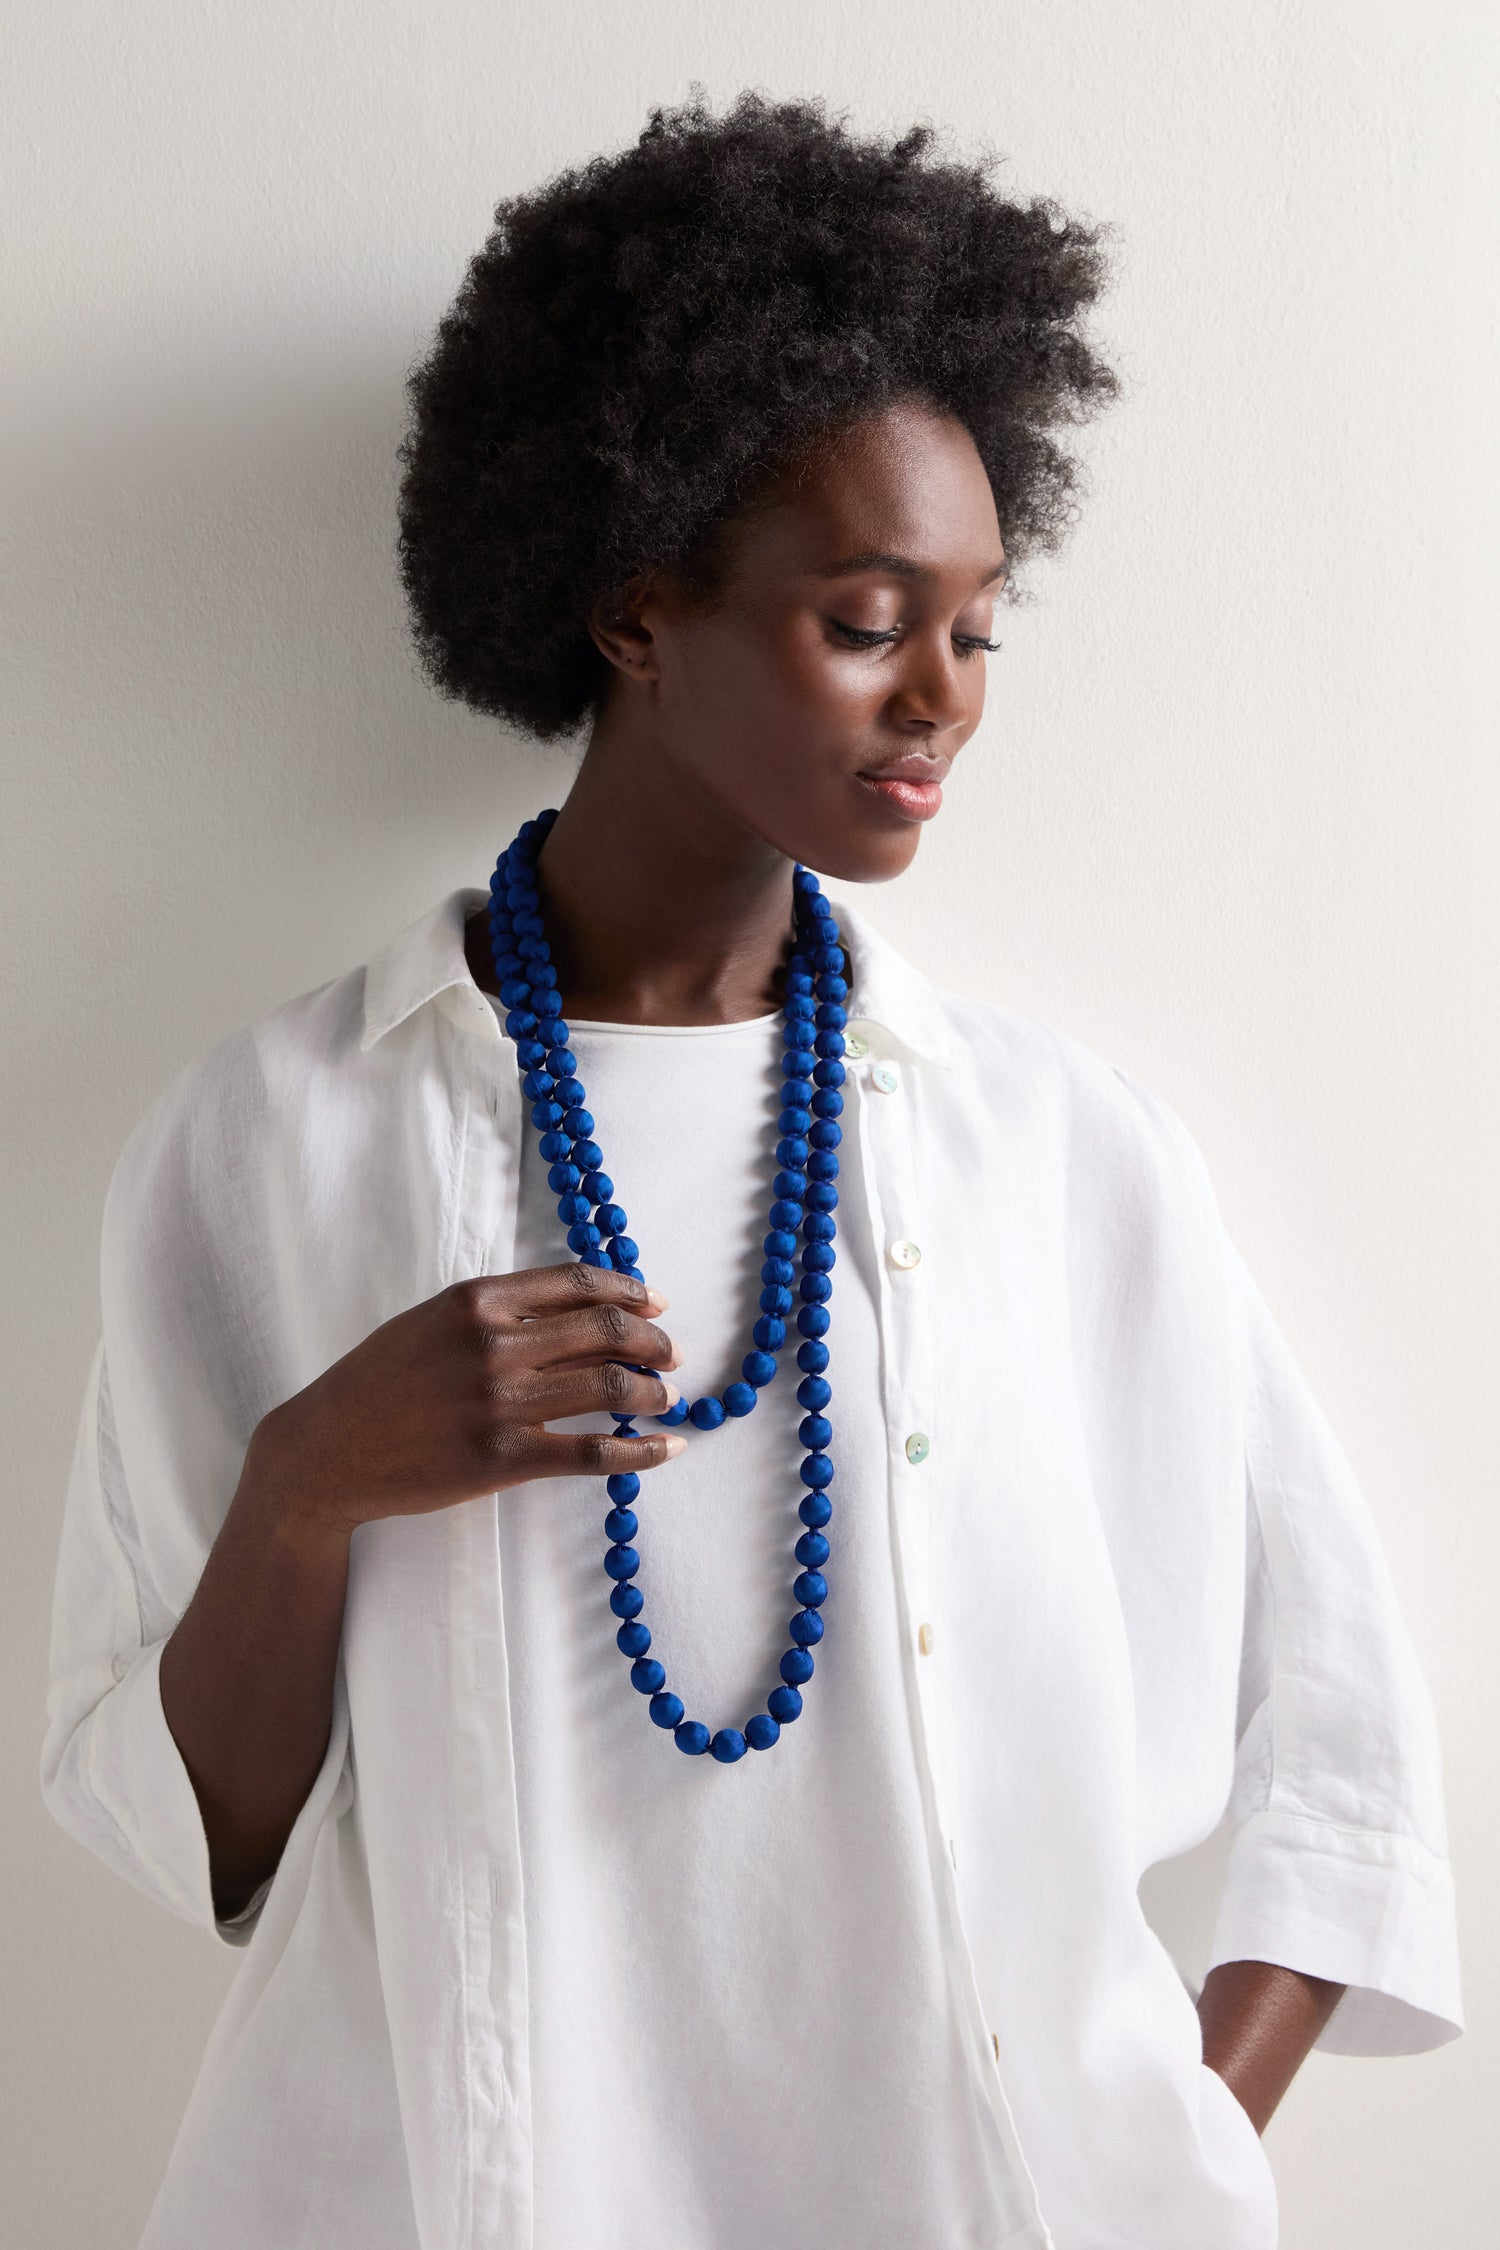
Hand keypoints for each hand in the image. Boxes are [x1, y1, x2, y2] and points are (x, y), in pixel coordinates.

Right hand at [243, 1262, 683, 1548]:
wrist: (326, 1450)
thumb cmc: (378, 1384)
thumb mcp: (431, 1322)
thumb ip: (496, 1309)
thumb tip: (576, 1307)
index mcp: (476, 1299)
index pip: (577, 1282)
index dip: (630, 1291)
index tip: (656, 1304)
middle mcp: (492, 1343)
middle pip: (605, 1330)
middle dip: (653, 1341)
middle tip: (672, 1355)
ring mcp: (498, 1402)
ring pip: (609, 1386)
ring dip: (653, 1392)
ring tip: (668, 1398)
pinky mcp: (502, 1459)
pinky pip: (594, 1452)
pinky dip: (642, 1451)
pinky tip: (667, 1449)